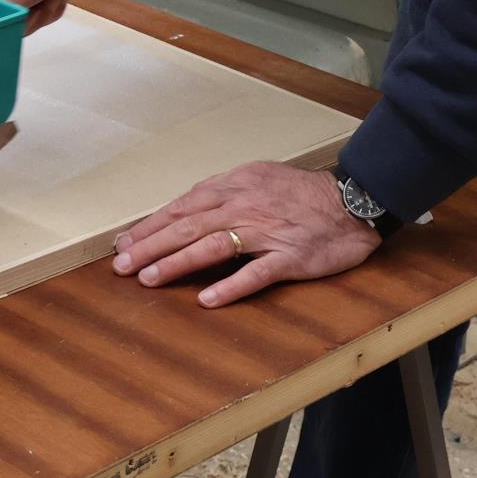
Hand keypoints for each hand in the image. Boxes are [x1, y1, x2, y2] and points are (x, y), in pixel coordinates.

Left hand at [113, 162, 380, 306]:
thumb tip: (186, 208)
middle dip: (151, 246)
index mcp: (234, 186)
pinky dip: (230, 286)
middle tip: (123, 266)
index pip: (182, 207)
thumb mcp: (257, 178)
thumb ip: (223, 192)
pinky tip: (207, 299)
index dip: (151, 226)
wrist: (353, 200)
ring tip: (150, 279)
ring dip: (178, 263)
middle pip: (188, 226)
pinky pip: (256, 273)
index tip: (124, 243)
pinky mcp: (290, 256)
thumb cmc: (301, 192)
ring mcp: (267, 232)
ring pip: (213, 247)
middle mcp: (245, 206)